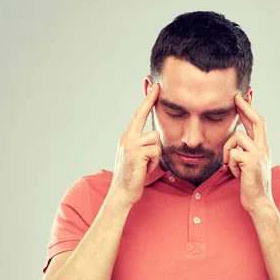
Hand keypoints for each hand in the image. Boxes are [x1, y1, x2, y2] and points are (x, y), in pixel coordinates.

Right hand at [107, 83, 161, 206]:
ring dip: (156, 155)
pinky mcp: (135, 152)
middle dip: (151, 110)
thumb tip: (154, 138)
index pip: (139, 114)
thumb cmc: (133, 177)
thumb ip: (143, 144)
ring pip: (156, 140)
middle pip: (147, 122)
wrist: (122, 193)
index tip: (154, 86)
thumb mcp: (137, 157)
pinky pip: (155, 151)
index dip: (147, 99)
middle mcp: (126, 138)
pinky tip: (145, 169)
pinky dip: (154, 162)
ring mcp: (130, 144)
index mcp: (127, 137)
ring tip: (147, 165)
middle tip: (157, 87)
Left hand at [223, 93, 272, 212]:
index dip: (249, 109)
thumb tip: (235, 139)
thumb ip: (245, 151)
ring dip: (227, 151)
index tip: (241, 97)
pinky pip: (232, 153)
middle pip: (256, 119)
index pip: (257, 122)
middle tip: (235, 97)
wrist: (259, 201)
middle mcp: (264, 147)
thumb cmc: (251, 185)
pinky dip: (229, 164)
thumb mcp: (248, 164)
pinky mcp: (252, 161)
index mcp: (263, 147)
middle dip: (245, 106)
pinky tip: (235, 174)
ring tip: (230, 166)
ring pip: (236, 137)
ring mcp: (259, 153)